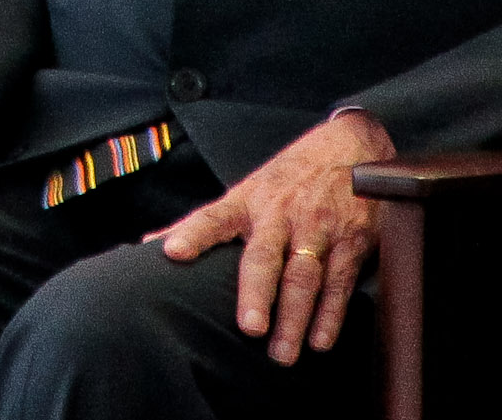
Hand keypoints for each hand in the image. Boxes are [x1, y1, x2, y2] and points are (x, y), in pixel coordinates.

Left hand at [156, 112, 394, 363]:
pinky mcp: (351, 243)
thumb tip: (149, 242)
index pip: (213, 217)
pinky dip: (331, 315)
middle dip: (257, 294)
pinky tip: (320, 341)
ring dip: (295, 319)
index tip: (172, 252)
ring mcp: (317, 229)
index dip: (192, 233)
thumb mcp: (246, 190)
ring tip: (282, 353)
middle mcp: (280, 215)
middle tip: (250, 329)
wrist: (351, 147)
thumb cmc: (288, 178)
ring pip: (304, 277)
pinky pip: (339, 283)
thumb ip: (204, 222)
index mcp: (248, 201)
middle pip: (265, 257)